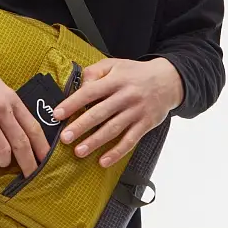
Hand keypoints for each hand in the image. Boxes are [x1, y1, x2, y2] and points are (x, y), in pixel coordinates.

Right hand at [0, 33, 50, 176]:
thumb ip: (8, 103)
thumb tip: (19, 122)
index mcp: (11, 99)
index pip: (34, 127)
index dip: (42, 146)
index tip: (47, 160)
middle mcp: (1, 110)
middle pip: (21, 143)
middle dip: (29, 164)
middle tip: (32, 177)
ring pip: (3, 150)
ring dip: (3, 161)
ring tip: (1, 162)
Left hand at [52, 57, 182, 167]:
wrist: (169, 80)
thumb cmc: (135, 73)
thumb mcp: (114, 65)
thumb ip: (94, 72)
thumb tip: (79, 87)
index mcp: (115, 80)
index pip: (90, 92)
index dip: (73, 103)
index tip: (57, 114)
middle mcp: (125, 96)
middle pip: (100, 113)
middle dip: (81, 126)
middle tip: (65, 138)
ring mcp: (136, 111)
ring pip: (113, 129)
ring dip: (95, 142)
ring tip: (79, 151)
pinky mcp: (145, 124)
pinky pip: (130, 141)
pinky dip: (117, 153)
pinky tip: (103, 161)